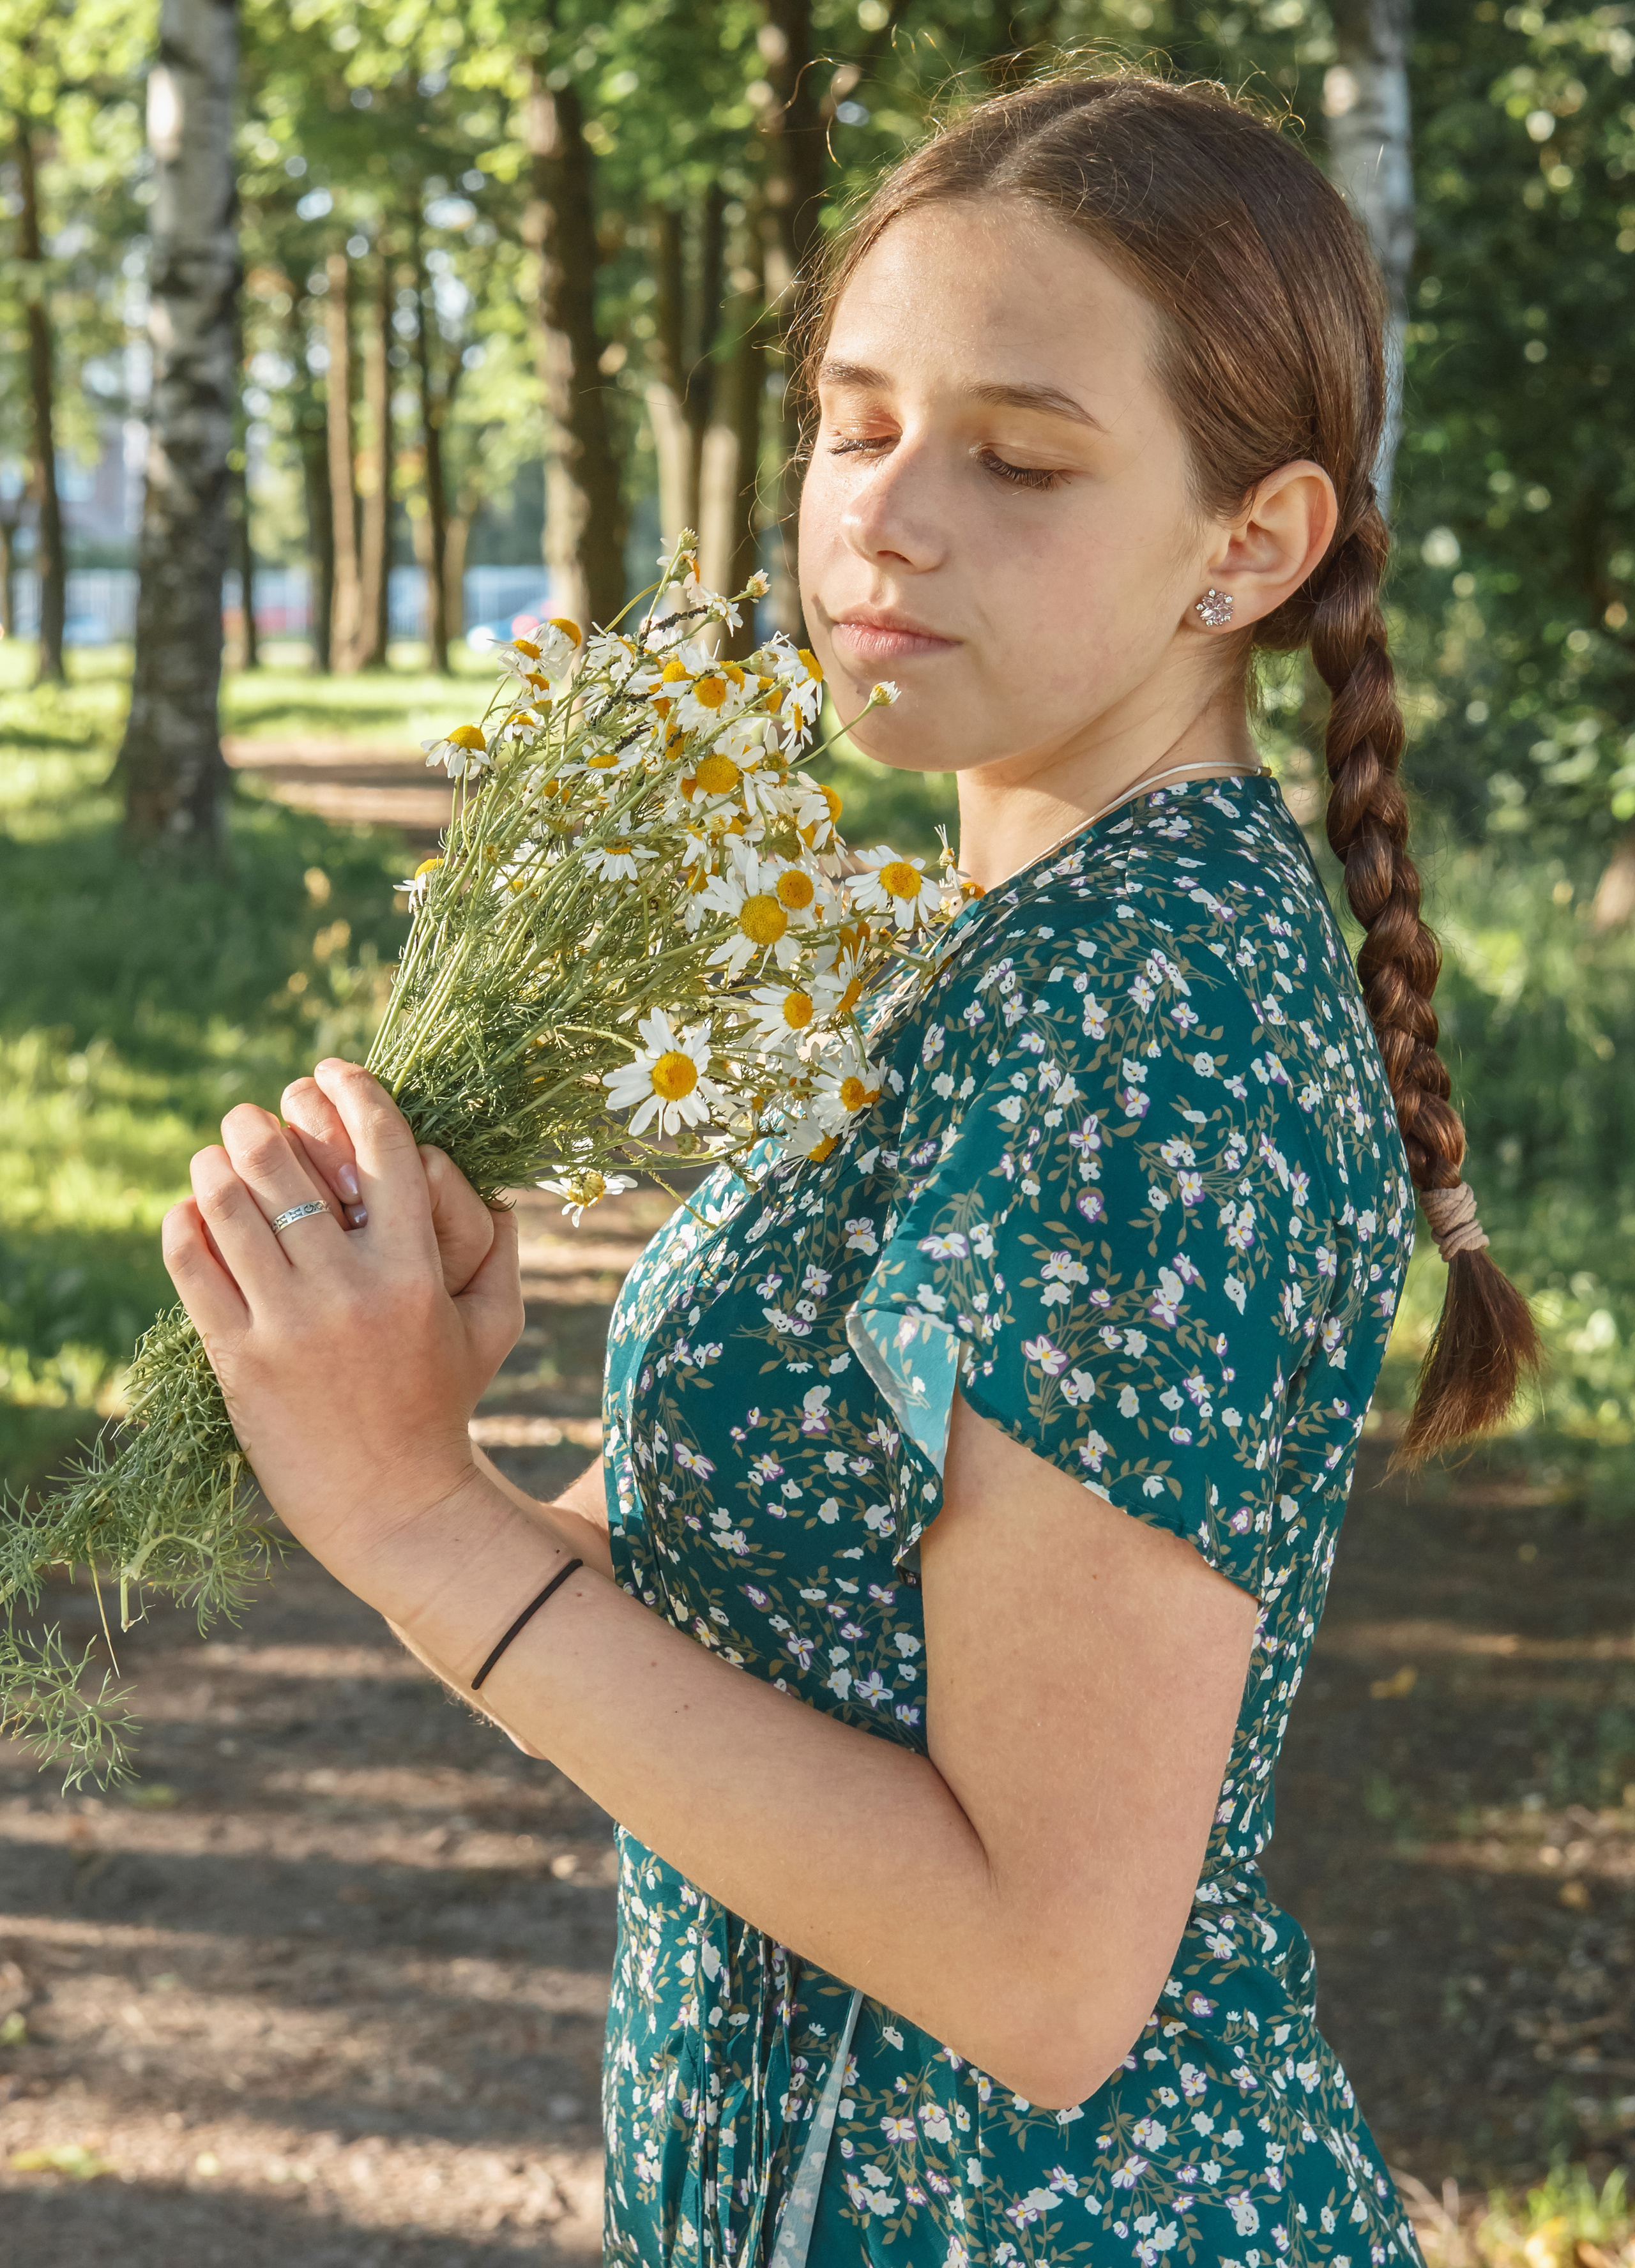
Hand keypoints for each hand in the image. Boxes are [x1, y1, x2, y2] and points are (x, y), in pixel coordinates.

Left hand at [161, 1060, 525, 1611]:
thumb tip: (492, 1178)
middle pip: (288, 1167)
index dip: (355, 1092)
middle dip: (260, 1123)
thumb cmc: (446, 1405)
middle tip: (253, 1115)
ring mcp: (288, 1325)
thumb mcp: (493, 1325)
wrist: (392, 1504)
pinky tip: (190, 1212)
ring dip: (215, 1164)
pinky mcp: (238, 1358)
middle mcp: (349, 1291)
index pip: (384, 1149)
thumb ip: (500, 1248)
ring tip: (216, 1156)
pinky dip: (184, 1224)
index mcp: (415, 1272)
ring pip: (229, 1207)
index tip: (333, 1072)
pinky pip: (193, 1267)